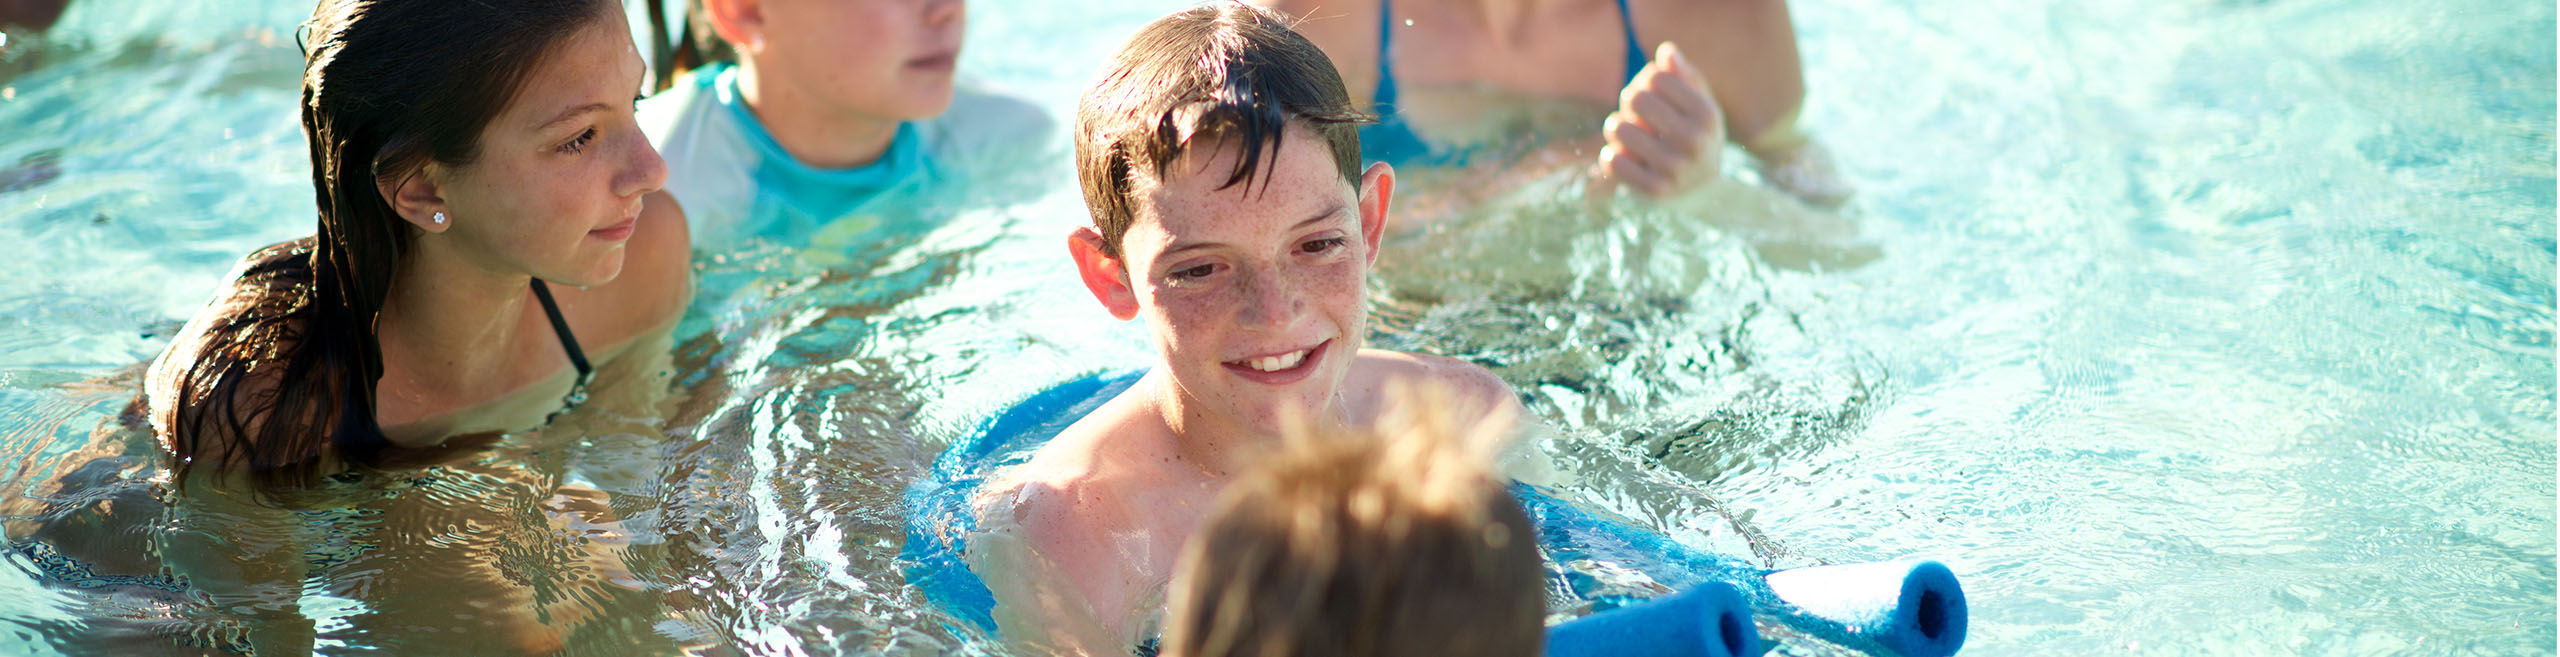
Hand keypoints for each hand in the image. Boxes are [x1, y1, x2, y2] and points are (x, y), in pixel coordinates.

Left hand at [1594, 42, 1725, 198]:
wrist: (1704, 191)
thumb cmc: (1694, 133)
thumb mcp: (1698, 102)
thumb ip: (1683, 74)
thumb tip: (1666, 51)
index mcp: (1707, 114)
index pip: (1656, 77)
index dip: (1645, 79)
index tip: (1651, 90)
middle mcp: (1695, 141)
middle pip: (1635, 99)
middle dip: (1628, 100)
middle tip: (1634, 111)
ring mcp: (1676, 169)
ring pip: (1619, 129)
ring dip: (1616, 127)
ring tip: (1625, 131)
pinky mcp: (1655, 191)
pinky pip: (1613, 162)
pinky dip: (1611, 155)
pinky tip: (1621, 155)